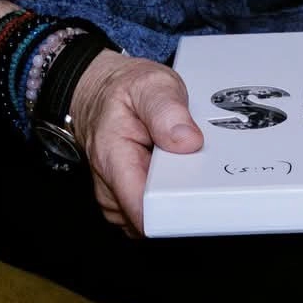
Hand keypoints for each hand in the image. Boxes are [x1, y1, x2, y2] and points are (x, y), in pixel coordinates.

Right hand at [69, 49, 203, 236]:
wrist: (103, 93)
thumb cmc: (125, 90)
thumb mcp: (150, 85)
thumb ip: (168, 110)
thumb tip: (188, 141)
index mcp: (113, 159)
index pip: (144, 208)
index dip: (176, 206)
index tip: (199, 191)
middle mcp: (111, 187)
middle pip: (156, 216)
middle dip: (182, 196)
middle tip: (192, 161)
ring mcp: (118, 199)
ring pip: (158, 217)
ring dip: (176, 195)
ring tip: (177, 160)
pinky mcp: (128, 202)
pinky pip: (156, 211)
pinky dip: (170, 194)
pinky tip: (172, 170)